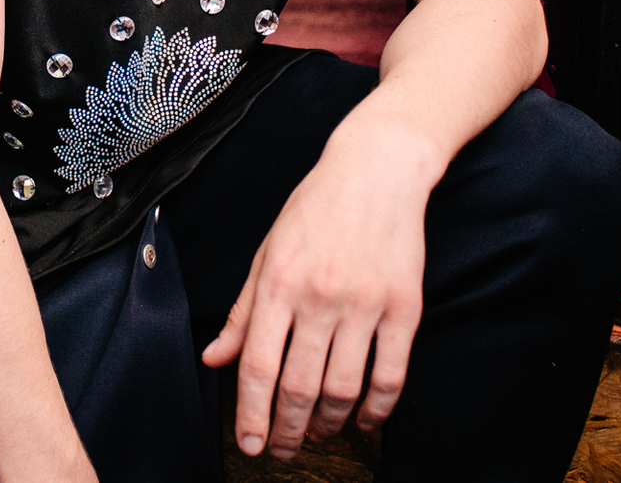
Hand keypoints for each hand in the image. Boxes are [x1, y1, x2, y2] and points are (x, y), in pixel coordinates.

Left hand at [201, 123, 432, 458]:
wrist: (377, 170)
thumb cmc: (315, 209)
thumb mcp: (267, 252)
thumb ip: (243, 312)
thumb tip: (215, 359)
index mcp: (279, 283)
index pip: (259, 366)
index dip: (251, 414)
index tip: (248, 444)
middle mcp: (320, 297)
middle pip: (299, 386)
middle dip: (287, 430)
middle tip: (283, 449)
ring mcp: (366, 304)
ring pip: (344, 389)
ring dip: (328, 423)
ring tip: (317, 432)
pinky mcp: (405, 308)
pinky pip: (391, 375)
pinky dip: (377, 409)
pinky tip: (364, 420)